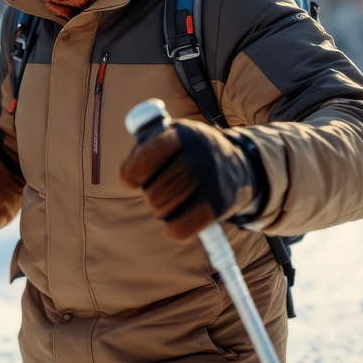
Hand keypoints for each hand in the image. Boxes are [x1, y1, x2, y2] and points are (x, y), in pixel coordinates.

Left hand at [119, 119, 264, 240]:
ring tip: (170, 200)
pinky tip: (178, 219)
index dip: (133, 171)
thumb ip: (142, 148)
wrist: (235, 165)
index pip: (150, 154)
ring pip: (164, 209)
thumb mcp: (166, 135)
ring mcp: (211, 180)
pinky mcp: (219, 205)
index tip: (131, 180)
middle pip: (154, 190)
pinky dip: (173, 229)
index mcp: (180, 133)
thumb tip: (128, 176)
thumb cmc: (185, 152)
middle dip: (150, 194)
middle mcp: (199, 154)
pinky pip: (181, 229)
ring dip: (161, 210)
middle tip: (156, 191)